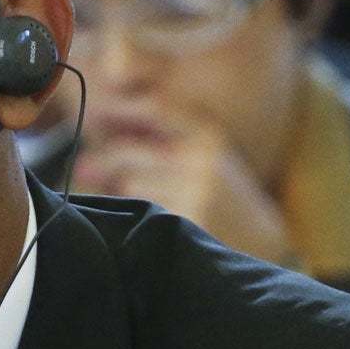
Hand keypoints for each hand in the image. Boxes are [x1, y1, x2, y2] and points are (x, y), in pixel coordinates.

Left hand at [73, 115, 294, 263]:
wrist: (263, 241)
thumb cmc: (223, 195)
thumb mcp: (205, 156)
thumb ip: (163, 140)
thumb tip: (101, 128)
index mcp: (210, 134)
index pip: (158, 107)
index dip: (121, 107)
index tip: (95, 112)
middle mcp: (204, 158)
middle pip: (132, 150)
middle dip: (105, 159)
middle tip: (85, 167)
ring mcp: (197, 190)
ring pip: (131, 184)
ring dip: (122, 190)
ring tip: (136, 196)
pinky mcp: (189, 220)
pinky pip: (142, 211)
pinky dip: (135, 213)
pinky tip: (146, 218)